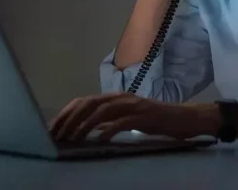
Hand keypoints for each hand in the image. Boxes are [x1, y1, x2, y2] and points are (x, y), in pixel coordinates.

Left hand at [48, 92, 220, 142]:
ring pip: (102, 111)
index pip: (84, 100)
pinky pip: (121, 121)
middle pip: (88, 103)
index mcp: (114, 98)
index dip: (67, 113)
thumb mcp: (127, 118)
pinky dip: (108, 130)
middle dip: (70, 119)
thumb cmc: (154, 120)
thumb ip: (109, 120)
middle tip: (58, 135)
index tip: (54, 128)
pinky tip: (99, 140)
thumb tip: (86, 128)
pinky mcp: (143, 116)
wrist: (183, 118)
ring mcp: (132, 105)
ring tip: (73, 139)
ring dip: (84, 125)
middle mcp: (120, 97)